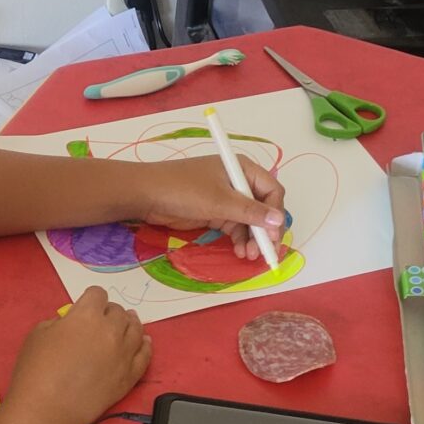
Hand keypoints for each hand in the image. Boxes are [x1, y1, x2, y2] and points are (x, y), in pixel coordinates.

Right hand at [4, 286, 150, 423]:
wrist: (47, 409)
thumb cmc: (36, 370)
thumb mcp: (39, 333)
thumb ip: (60, 322)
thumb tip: (71, 324)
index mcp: (86, 315)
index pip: (97, 294)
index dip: (91, 298)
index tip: (87, 304)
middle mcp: (111, 331)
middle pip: (118, 311)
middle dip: (109, 312)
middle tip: (101, 319)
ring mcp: (124, 354)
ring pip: (136, 329)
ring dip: (130, 323)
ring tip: (128, 322)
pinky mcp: (130, 376)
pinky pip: (145, 355)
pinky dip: (145, 345)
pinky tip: (144, 341)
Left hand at [139, 155, 284, 259]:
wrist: (145, 195)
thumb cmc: (182, 190)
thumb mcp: (219, 201)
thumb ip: (250, 212)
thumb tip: (278, 220)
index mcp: (242, 169)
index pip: (272, 191)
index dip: (275, 213)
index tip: (274, 235)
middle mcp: (237, 182)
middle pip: (262, 208)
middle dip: (265, 230)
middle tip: (265, 252)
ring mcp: (225, 197)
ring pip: (249, 220)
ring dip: (252, 238)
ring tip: (248, 255)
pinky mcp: (214, 212)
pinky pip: (234, 226)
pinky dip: (239, 239)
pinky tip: (240, 251)